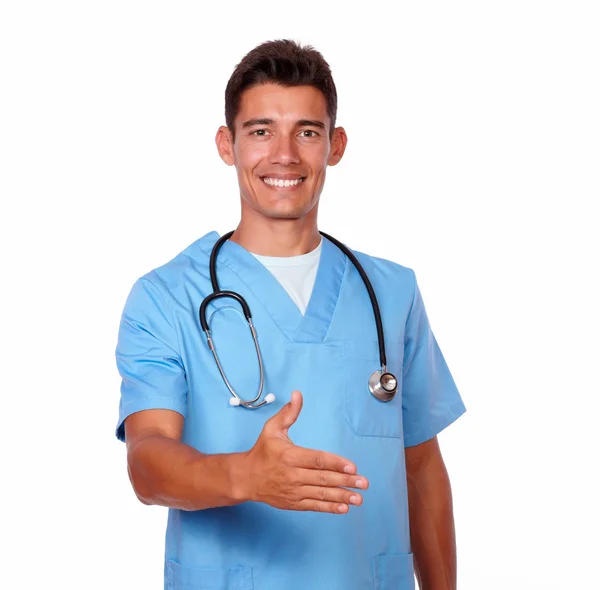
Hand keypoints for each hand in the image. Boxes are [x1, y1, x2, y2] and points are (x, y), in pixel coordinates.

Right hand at [241, 390, 368, 513]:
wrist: (246, 477)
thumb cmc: (262, 451)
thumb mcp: (272, 428)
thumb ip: (288, 413)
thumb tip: (297, 394)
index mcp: (290, 456)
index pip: (317, 460)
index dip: (335, 463)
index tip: (352, 466)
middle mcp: (292, 475)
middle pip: (323, 478)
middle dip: (345, 481)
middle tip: (363, 482)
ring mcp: (293, 491)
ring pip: (321, 494)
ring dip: (341, 496)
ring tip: (358, 498)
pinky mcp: (293, 503)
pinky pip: (314, 506)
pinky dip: (329, 508)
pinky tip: (343, 507)